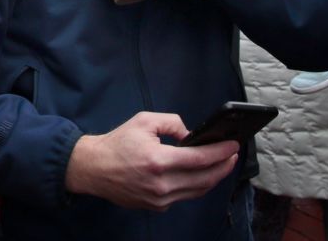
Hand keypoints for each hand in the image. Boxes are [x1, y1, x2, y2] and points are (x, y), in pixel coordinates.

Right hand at [64, 114, 237, 209]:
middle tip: (233, 155)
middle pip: (204, 179)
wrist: (94, 168)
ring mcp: (159, 199)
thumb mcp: (143, 121)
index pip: (199, 159)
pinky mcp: (157, 206)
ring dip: (213, 178)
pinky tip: (200, 174)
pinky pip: (184, 196)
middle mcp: (161, 184)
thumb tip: (191, 136)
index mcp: (158, 160)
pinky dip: (195, 185)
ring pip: (197, 191)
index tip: (233, 145)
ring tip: (222, 165)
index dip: (220, 152)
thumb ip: (172, 123)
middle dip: (223, 166)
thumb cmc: (118, 143)